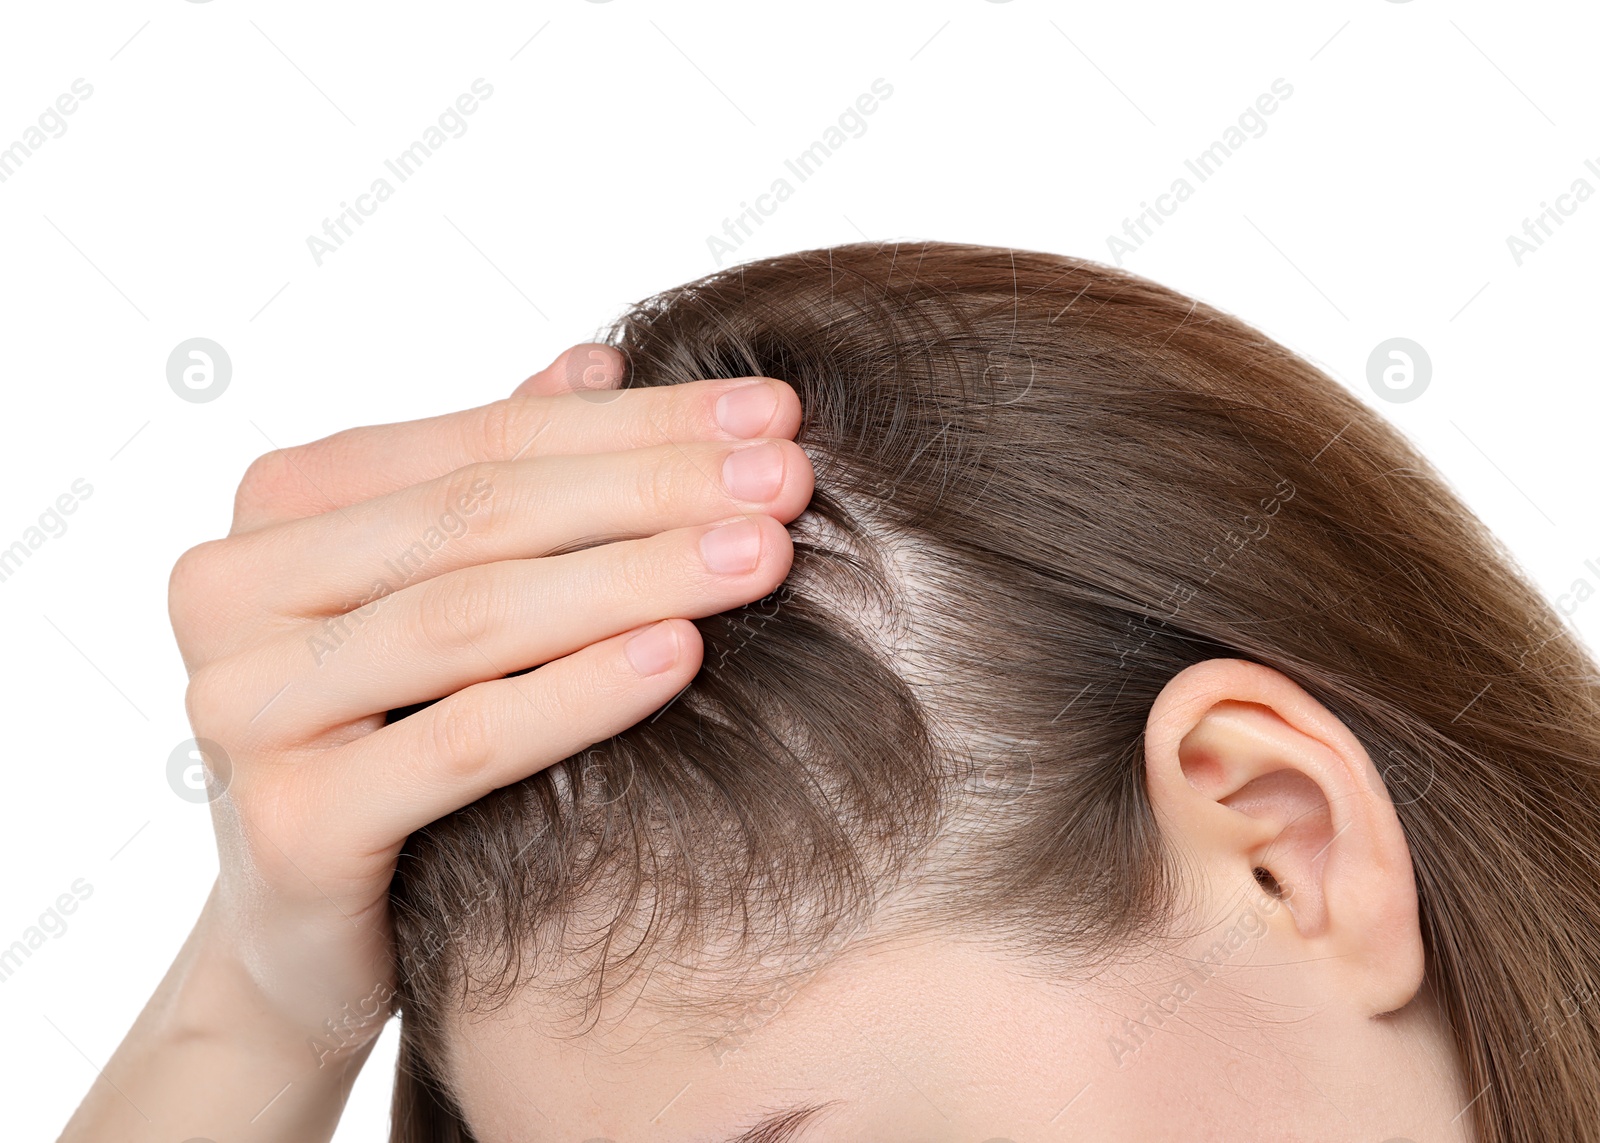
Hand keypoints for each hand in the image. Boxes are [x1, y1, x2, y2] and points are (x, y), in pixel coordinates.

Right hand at [64, 345, 812, 1141]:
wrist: (314, 918)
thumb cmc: (393, 730)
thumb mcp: (438, 588)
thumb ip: (495, 477)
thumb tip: (599, 358)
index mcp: (281, 506)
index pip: (488, 442)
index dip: (641, 422)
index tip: (773, 413)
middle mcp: (233, 589)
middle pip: (481, 518)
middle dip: (653, 490)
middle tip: (788, 479)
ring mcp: (244, 707)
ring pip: (471, 619)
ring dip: (634, 576)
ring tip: (761, 554)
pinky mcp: (290, 827)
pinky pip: (461, 743)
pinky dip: (577, 693)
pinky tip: (681, 656)